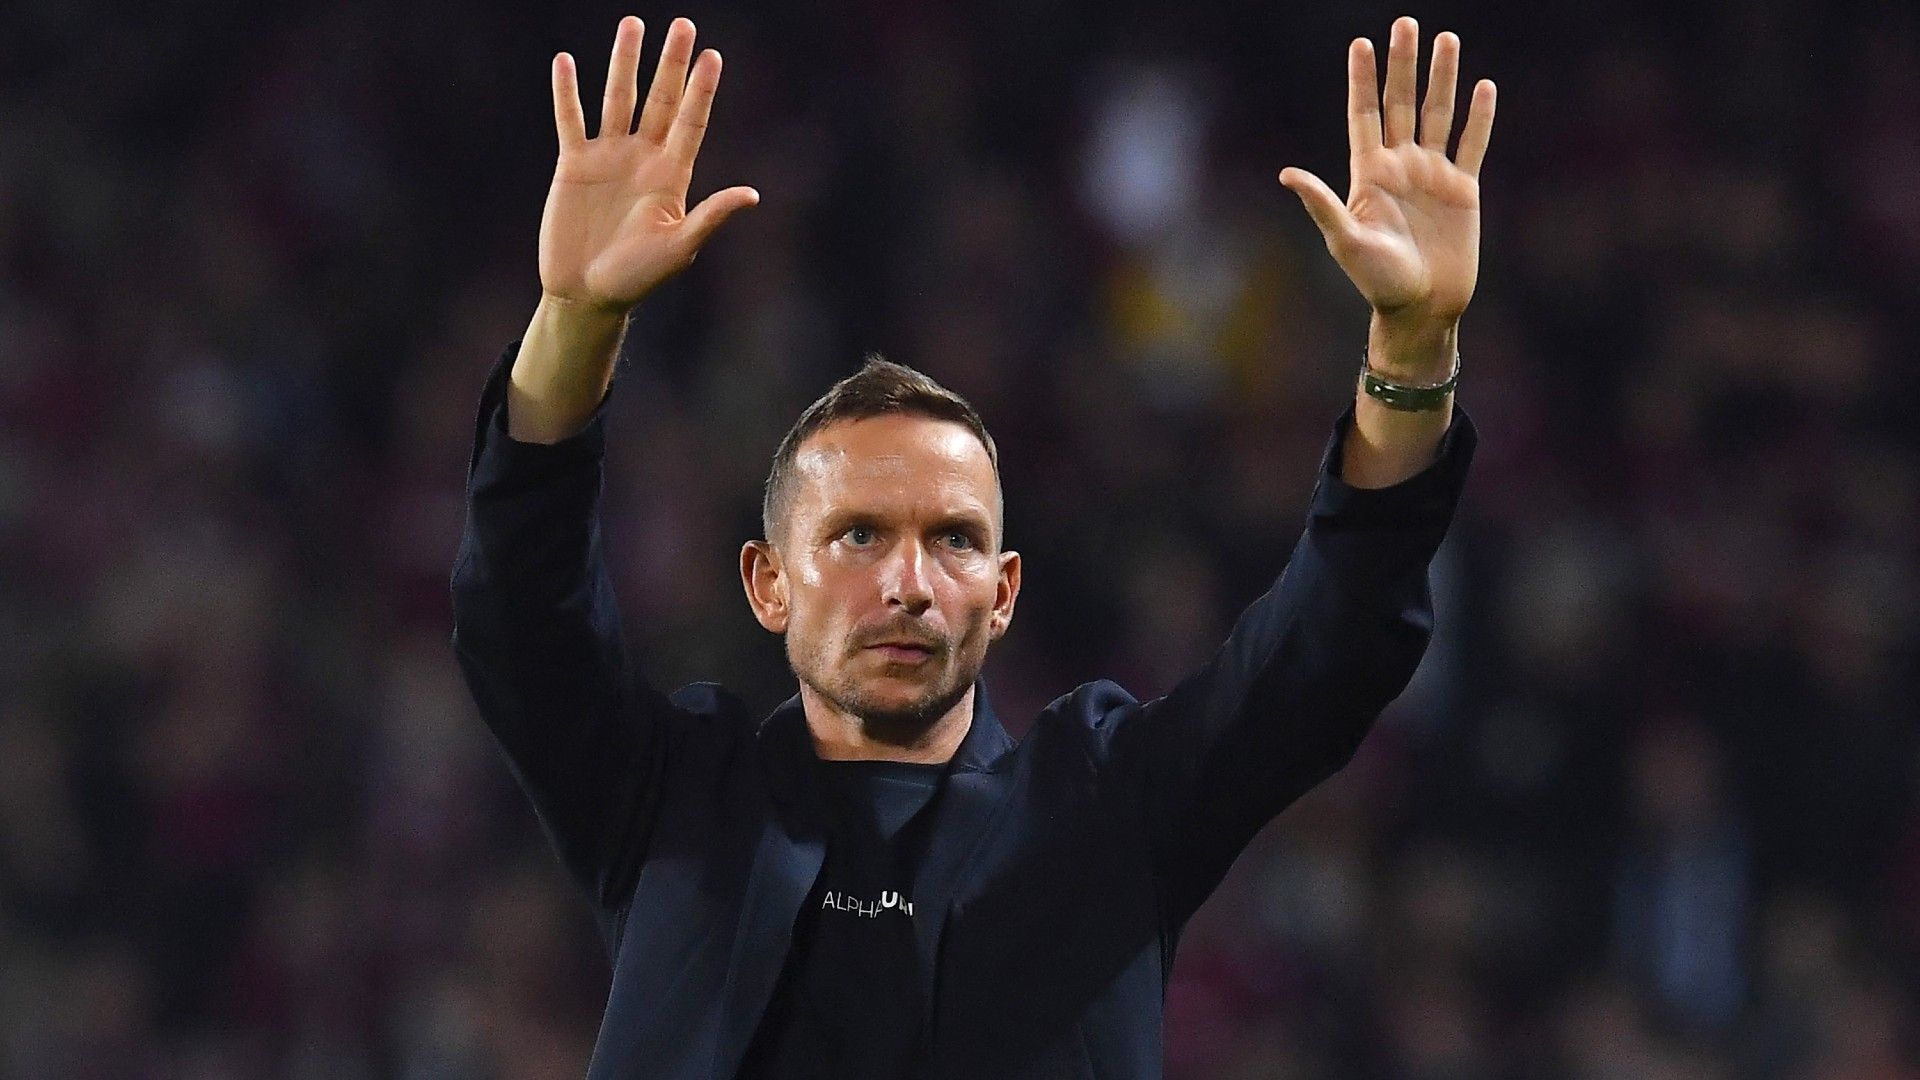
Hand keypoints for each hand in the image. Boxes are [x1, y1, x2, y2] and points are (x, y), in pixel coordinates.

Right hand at [539, 16, 758, 313]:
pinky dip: (567, 92)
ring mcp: (608, 157)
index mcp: (673, 175)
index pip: (691, 122)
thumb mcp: (679, 248)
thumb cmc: (637, 278)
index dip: (703, 90)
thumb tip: (752, 195)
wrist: (587, 293)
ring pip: (618, 98)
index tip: (713, 56)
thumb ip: (711, 216)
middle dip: (672, 63)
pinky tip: (566, 62)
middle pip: (661, 99)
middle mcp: (643, 158)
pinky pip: (570, 120)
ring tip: (632, 24)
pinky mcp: (574, 164)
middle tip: (683, 24)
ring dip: (625, 62)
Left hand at [1279, 17, 1493, 324]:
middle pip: (1401, 104)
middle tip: (1406, 23)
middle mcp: (1400, 166)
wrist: (1421, 307)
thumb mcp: (1345, 241)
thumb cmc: (1378, 280)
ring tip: (1446, 39)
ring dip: (1442, 78)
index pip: (1364, 115)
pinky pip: (1472, 145)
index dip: (1362, 80)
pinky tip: (1483, 87)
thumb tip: (1286, 174)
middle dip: (1403, 64)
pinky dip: (1479, 118)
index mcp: (1368, 174)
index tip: (1360, 43)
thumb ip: (1322, 204)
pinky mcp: (1462, 190)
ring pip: (1437, 114)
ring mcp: (1432, 175)